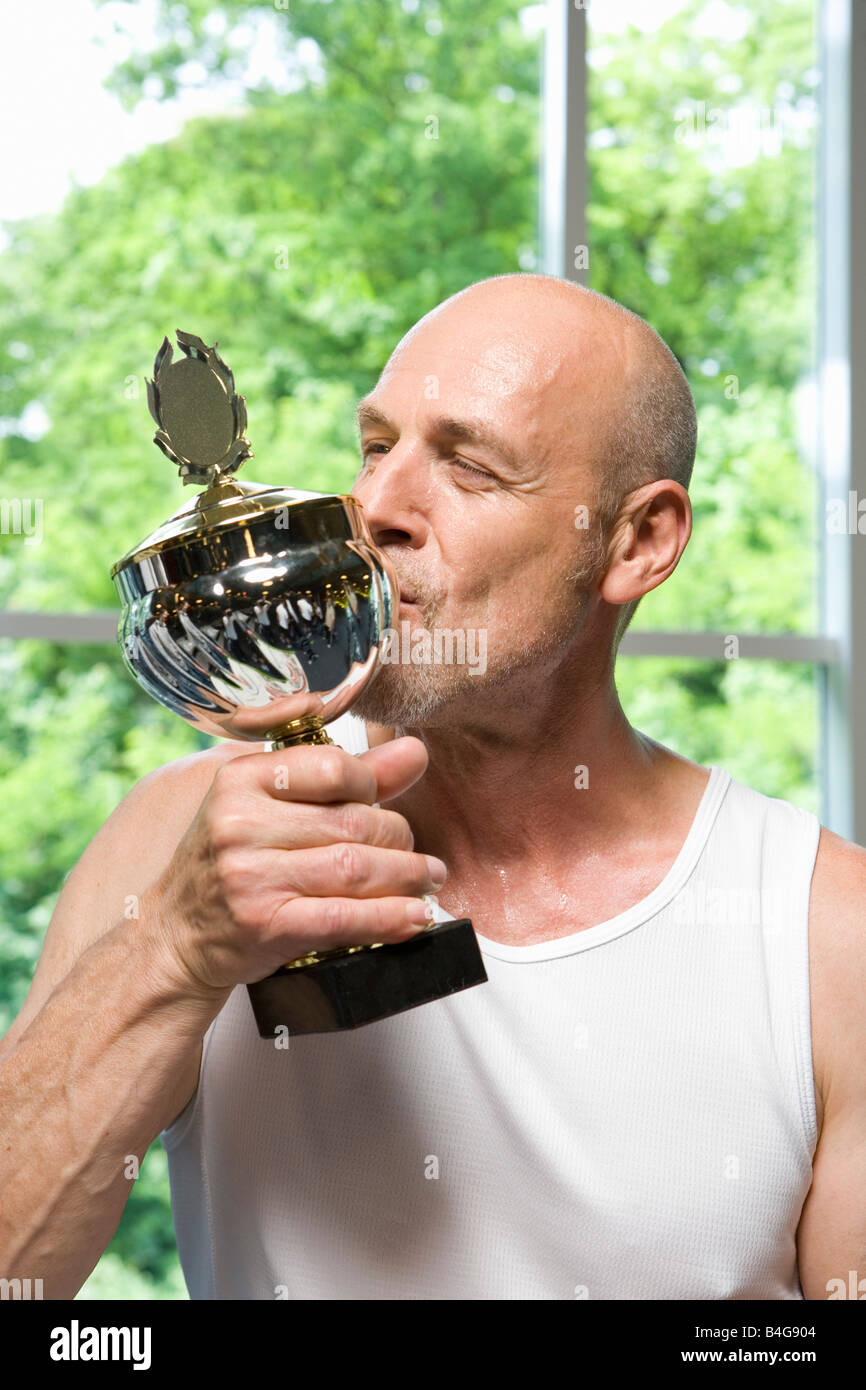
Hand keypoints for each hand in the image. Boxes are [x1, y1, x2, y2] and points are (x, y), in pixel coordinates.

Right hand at [145, 736, 446, 995]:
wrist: (174, 939)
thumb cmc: (230, 868)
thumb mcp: (270, 810)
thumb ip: (346, 778)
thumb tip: (414, 751)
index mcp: (241, 780)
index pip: (333, 766)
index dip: (373, 786)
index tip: (388, 804)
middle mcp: (240, 822)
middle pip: (353, 821)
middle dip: (400, 840)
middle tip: (417, 855)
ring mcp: (250, 875)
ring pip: (356, 867)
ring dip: (407, 877)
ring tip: (427, 881)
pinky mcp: (265, 924)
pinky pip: (345, 917)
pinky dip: (390, 918)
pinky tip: (413, 917)